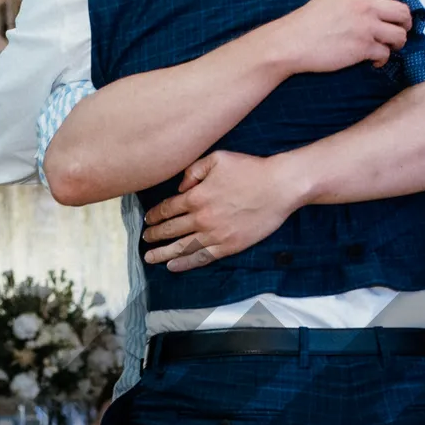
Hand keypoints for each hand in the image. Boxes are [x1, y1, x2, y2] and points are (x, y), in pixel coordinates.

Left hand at [142, 150, 300, 271]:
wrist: (279, 187)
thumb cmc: (250, 169)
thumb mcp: (217, 159)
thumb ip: (193, 170)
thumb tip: (179, 187)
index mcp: (197, 196)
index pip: (167, 209)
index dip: (155, 215)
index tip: (147, 220)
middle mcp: (201, 218)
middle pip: (170, 230)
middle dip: (154, 235)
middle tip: (145, 239)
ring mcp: (215, 234)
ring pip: (182, 247)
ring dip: (163, 253)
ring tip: (150, 257)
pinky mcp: (229, 246)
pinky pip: (202, 257)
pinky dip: (185, 263)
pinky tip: (173, 266)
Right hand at [269, 0, 411, 73]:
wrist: (293, 41)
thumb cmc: (307, 21)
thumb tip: (365, 2)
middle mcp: (365, 6)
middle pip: (403, 11)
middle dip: (406, 22)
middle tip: (401, 28)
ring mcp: (366, 28)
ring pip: (400, 35)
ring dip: (398, 42)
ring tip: (389, 46)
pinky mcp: (363, 49)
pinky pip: (385, 54)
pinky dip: (382, 59)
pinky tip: (374, 61)